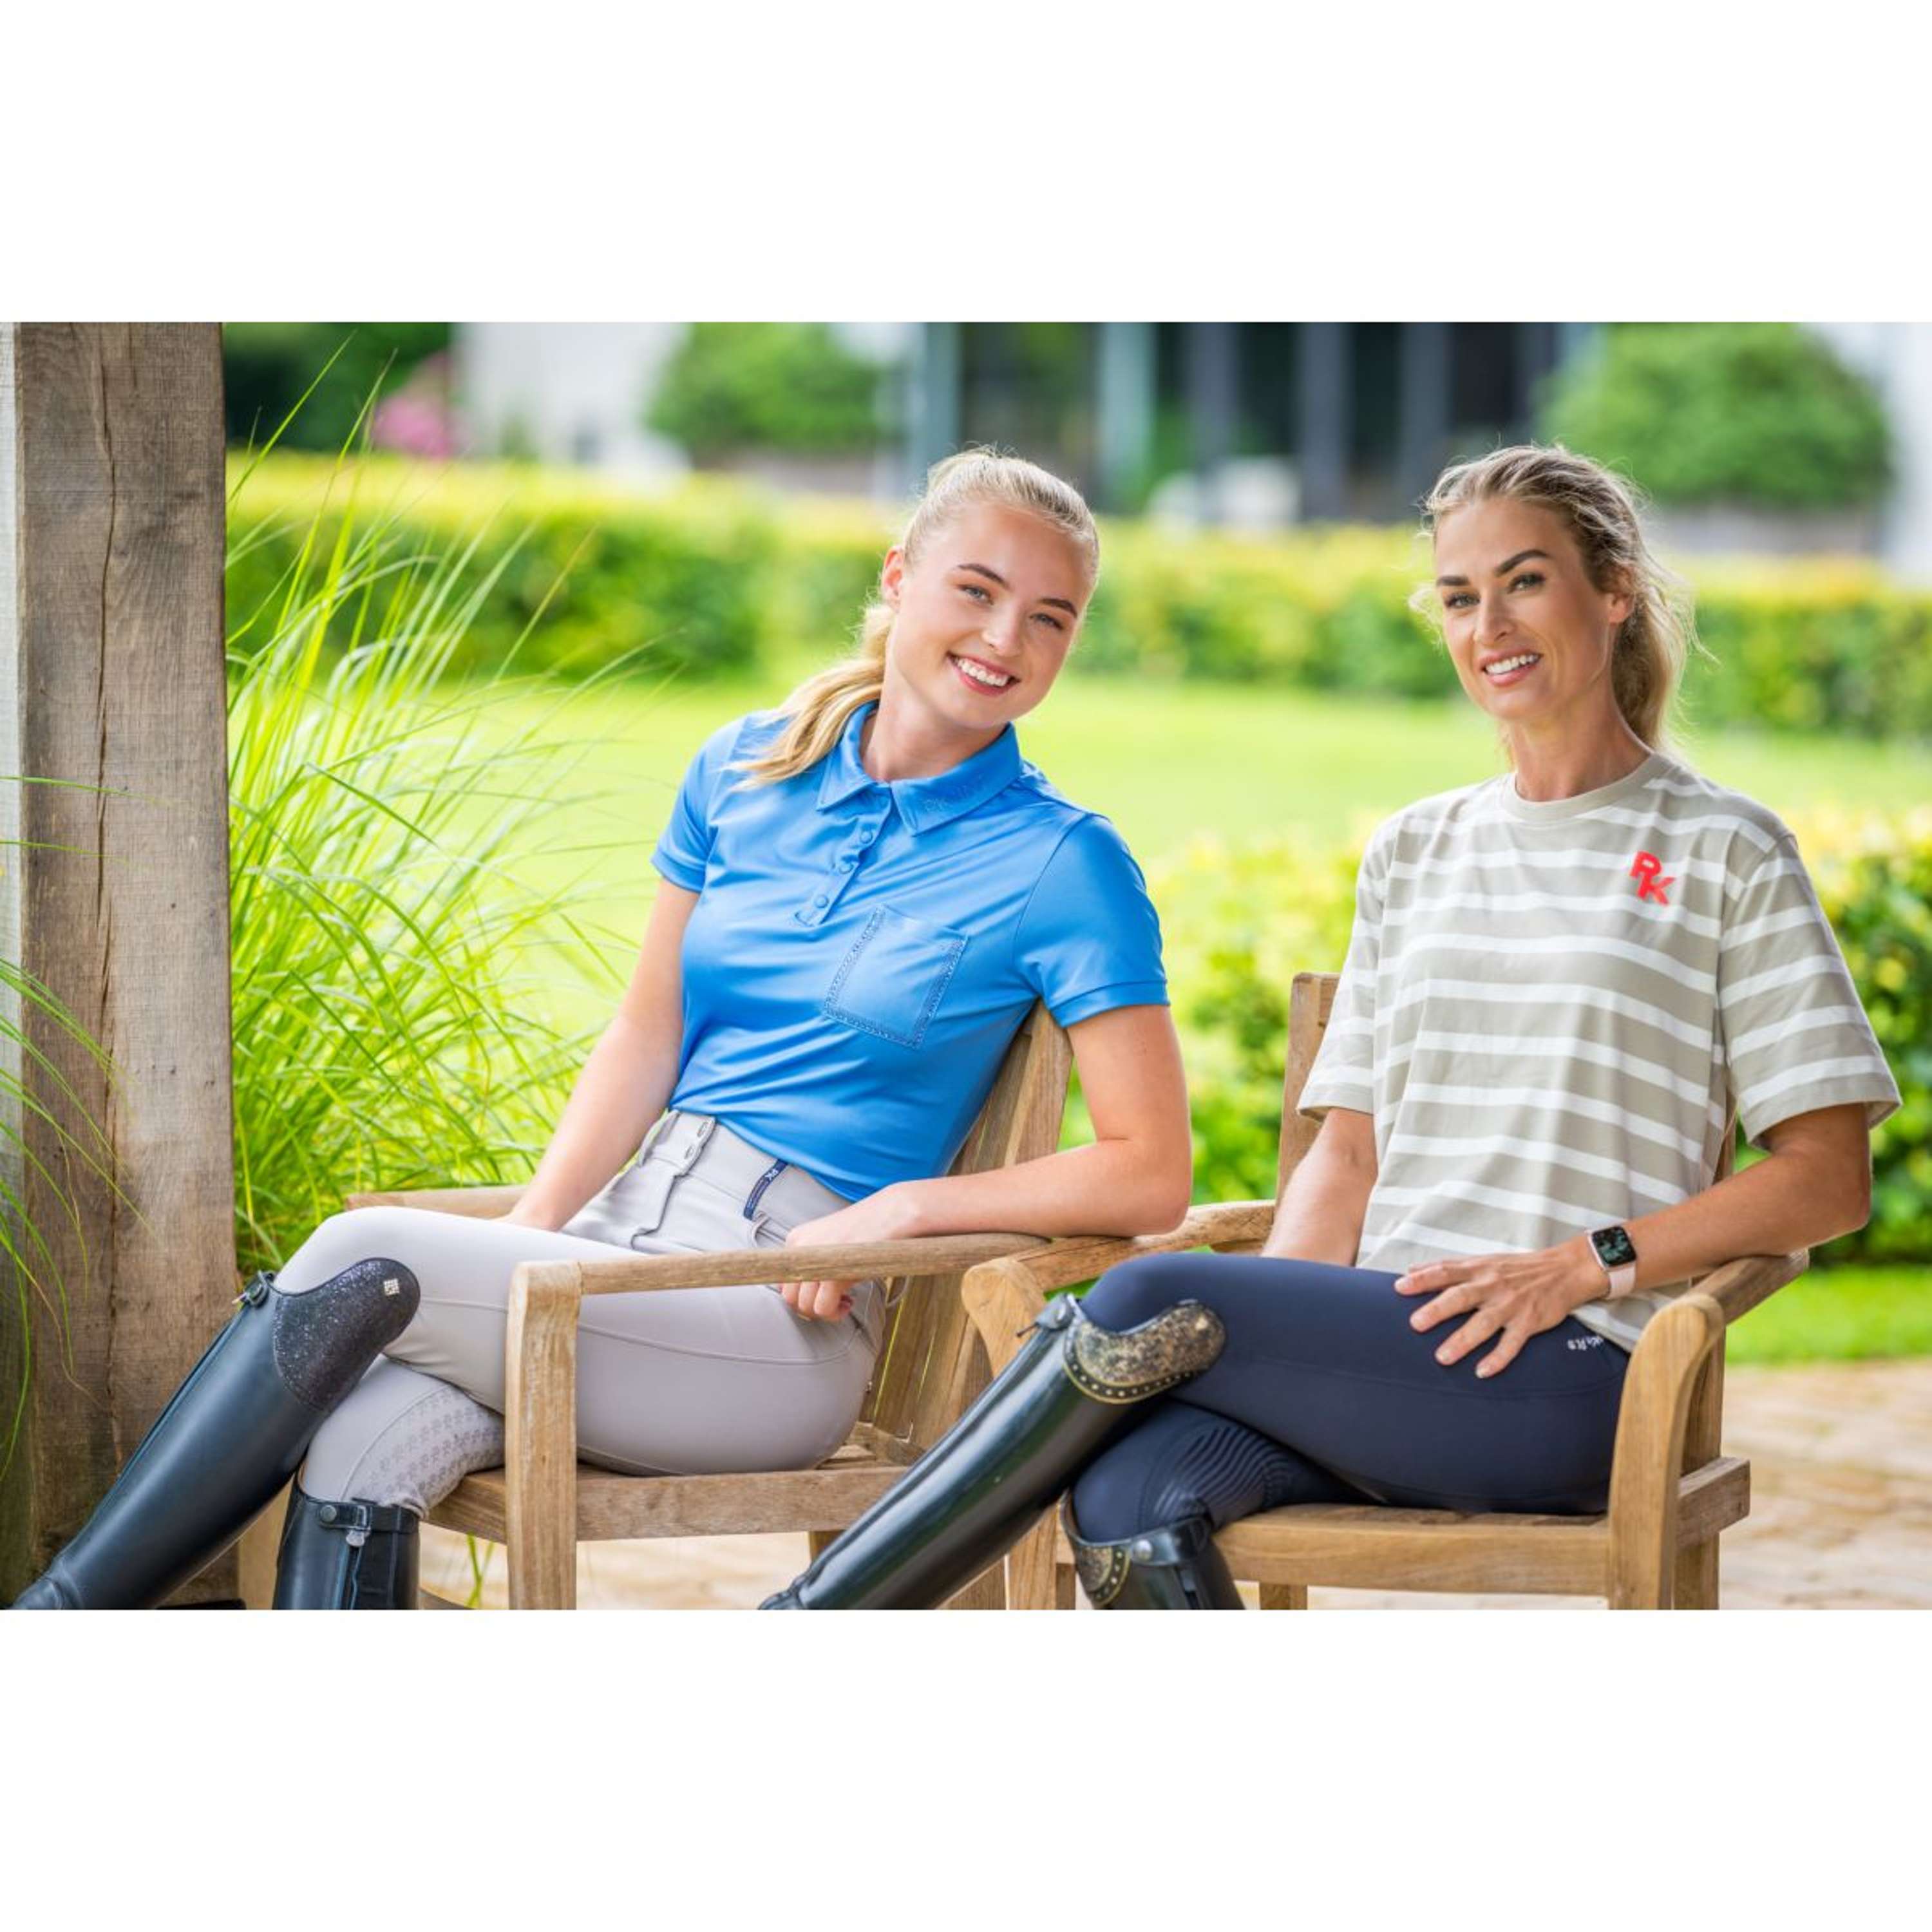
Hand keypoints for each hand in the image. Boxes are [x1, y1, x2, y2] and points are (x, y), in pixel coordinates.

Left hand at [777, 1185, 919, 1320]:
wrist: (891, 1214)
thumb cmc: (866, 1229)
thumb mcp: (831, 1244)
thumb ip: (814, 1263)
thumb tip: (807, 1294)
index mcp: (796, 1239)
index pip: (783, 1280)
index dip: (801, 1294)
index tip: (820, 1295)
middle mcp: (799, 1249)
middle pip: (790, 1297)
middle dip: (810, 1308)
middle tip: (832, 1304)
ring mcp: (814, 1262)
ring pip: (804, 1306)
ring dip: (824, 1313)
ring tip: (842, 1303)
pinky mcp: (832, 1274)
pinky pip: (823, 1308)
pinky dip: (835, 1313)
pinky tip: (848, 1302)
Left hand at [1394, 1237, 1603, 1377]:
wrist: (1564, 1269)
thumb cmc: (1517, 1268)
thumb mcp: (1483, 1260)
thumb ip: (1448, 1267)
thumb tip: (1410, 1270)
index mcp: (1478, 1269)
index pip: (1445, 1271)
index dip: (1422, 1279)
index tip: (1399, 1288)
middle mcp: (1492, 1285)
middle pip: (1461, 1297)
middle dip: (1437, 1310)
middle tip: (1415, 1324)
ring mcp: (1511, 1305)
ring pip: (1484, 1323)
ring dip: (1463, 1340)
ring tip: (1442, 1357)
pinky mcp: (1529, 1322)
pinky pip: (1512, 1343)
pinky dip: (1498, 1358)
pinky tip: (1482, 1371)